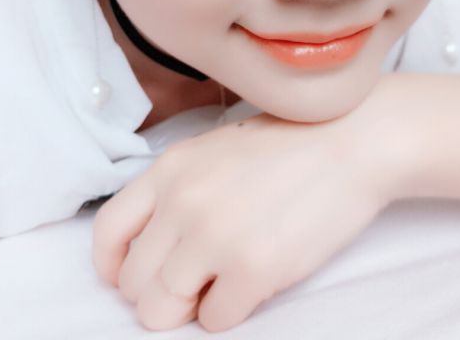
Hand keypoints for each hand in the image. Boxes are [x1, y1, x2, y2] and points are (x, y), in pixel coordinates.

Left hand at [91, 106, 403, 332]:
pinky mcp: (254, 269)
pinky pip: (214, 321)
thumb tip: (159, 243)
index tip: (131, 277)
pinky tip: (251, 283)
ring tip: (219, 284)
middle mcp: (183, 202)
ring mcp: (215, 237)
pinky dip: (228, 311)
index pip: (108, 231)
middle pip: (134, 283)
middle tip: (192, 284)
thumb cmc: (290, 141)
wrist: (352, 138)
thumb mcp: (218, 148)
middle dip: (159, 293)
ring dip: (189, 307)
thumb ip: (179, 189)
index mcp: (171, 169)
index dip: (112, 265)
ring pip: (161, 312)